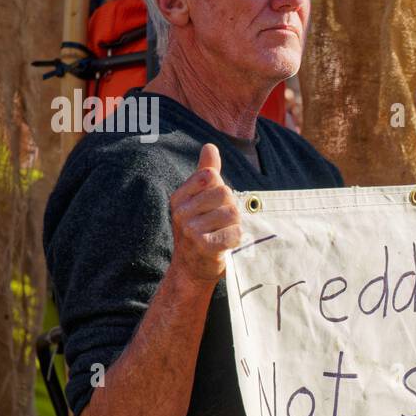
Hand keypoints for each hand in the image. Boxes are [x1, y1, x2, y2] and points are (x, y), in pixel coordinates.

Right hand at [170, 143, 242, 283]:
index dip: (220, 189)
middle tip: (220, 224)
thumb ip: (205, 173)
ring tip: (222, 234)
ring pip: (232, 213)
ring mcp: (190, 230)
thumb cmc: (200, 230)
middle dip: (230, 208)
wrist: (192, 269)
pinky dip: (236, 240)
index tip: (213, 206)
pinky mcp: (203, 247)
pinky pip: (234, 234)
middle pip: (225, 193)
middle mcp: (181, 212)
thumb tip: (210, 146)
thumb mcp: (199, 200)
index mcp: (179, 197)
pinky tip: (226, 245)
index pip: (210, 175)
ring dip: (235, 226)